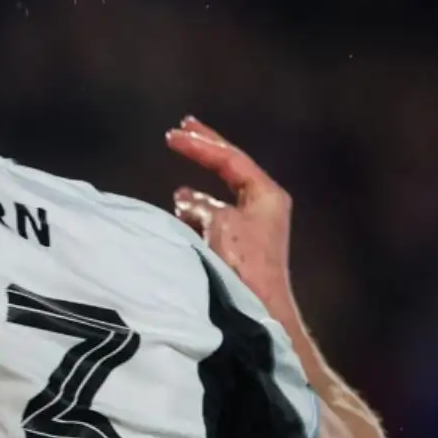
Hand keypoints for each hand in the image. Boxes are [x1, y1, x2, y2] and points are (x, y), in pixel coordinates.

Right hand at [165, 116, 299, 324]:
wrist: (256, 309)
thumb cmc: (243, 263)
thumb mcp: (219, 223)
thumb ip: (201, 206)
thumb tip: (186, 201)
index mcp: (265, 194)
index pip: (230, 159)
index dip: (200, 144)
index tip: (172, 135)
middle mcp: (262, 206)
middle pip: (231, 169)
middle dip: (205, 151)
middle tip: (183, 129)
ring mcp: (252, 226)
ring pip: (220, 196)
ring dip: (197, 190)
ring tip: (176, 187)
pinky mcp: (240, 246)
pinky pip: (214, 218)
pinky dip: (195, 212)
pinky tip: (180, 215)